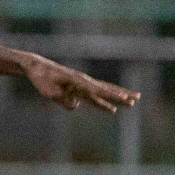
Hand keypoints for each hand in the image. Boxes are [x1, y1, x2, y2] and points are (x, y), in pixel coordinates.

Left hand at [23, 55, 139, 112]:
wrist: (37, 67)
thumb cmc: (42, 79)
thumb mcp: (49, 92)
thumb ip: (63, 99)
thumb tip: (76, 105)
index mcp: (78, 81)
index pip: (98, 91)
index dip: (111, 96)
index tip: (124, 99)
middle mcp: (83, 81)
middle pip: (106, 89)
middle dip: (122, 95)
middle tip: (137, 99)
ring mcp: (83, 83)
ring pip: (105, 90)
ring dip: (118, 95)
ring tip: (133, 99)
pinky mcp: (79, 86)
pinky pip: (96, 93)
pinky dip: (105, 98)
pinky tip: (110, 106)